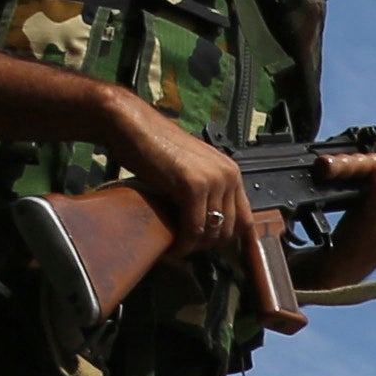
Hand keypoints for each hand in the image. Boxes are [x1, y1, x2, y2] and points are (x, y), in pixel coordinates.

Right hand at [113, 100, 255, 265]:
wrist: (131, 125)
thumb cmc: (153, 147)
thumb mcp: (190, 170)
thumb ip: (205, 191)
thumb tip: (207, 226)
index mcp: (230, 172)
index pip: (244, 219)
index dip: (226, 238)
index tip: (207, 246)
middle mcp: (228, 175)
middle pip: (230, 230)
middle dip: (208, 245)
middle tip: (188, 248)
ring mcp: (212, 180)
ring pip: (212, 232)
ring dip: (194, 247)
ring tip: (178, 249)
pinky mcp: (192, 186)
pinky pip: (193, 229)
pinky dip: (183, 244)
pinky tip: (172, 248)